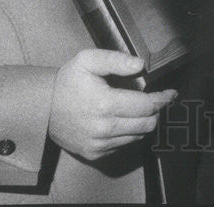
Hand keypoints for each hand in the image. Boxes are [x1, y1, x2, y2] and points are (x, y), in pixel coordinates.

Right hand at [48, 49, 175, 160]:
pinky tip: (123, 120)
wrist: (42, 107)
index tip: (171, 93)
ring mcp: (99, 144)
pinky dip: (129, 133)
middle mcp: (104, 128)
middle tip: (155, 100)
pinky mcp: (94, 153)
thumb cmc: (67, 81)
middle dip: (156, 111)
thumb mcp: (88, 60)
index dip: (163, 99)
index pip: (147, 106)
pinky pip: (123, 145)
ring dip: (143, 123)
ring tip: (139, 109)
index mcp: (105, 104)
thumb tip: (140, 65)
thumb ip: (116, 60)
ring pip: (138, 136)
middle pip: (147, 124)